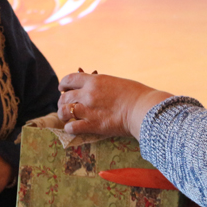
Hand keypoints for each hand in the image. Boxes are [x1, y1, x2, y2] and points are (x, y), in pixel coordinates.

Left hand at [57, 72, 172, 137]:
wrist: (144, 109)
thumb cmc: (137, 95)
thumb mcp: (116, 82)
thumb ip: (102, 85)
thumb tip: (95, 88)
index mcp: (95, 80)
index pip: (70, 79)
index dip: (63, 83)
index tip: (63, 87)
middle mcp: (88, 93)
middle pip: (65, 96)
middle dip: (62, 101)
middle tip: (64, 105)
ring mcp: (89, 109)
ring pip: (64, 111)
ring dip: (63, 114)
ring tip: (66, 117)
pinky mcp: (93, 125)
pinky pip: (72, 127)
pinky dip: (69, 128)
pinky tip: (73, 128)